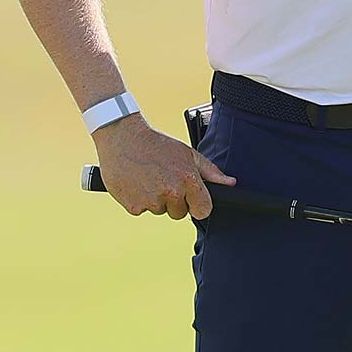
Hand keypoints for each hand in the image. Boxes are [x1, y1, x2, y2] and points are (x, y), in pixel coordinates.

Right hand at [91, 115, 236, 219]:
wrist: (122, 138)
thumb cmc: (156, 144)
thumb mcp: (187, 153)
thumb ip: (210, 172)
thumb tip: (230, 183)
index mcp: (188, 180)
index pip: (204, 210)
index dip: (198, 204)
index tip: (191, 197)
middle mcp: (171, 193)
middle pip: (180, 213)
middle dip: (175, 201)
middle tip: (164, 179)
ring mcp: (151, 201)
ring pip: (160, 211)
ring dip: (157, 200)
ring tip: (149, 178)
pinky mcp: (133, 207)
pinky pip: (142, 210)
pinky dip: (140, 200)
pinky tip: (137, 182)